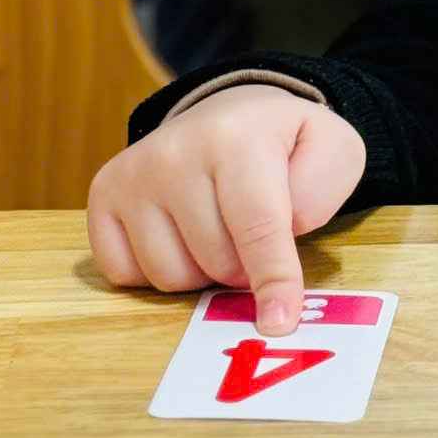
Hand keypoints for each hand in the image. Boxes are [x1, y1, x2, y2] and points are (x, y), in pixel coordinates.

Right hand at [87, 89, 364, 336]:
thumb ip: (321, 194)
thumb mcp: (333, 150)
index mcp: (237, 137)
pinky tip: (178, 235)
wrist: (230, 115)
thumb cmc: (284, 145)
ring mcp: (132, 174)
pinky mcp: (103, 194)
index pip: (257, 225)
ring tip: (217, 231)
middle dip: (245, 269)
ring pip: (169, 276)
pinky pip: (126, 273)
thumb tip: (279, 241)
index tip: (279, 322)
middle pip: (215, 261)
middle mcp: (174, 152)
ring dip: (203, 272)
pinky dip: (158, 270)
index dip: (273, 279)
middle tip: (254, 236)